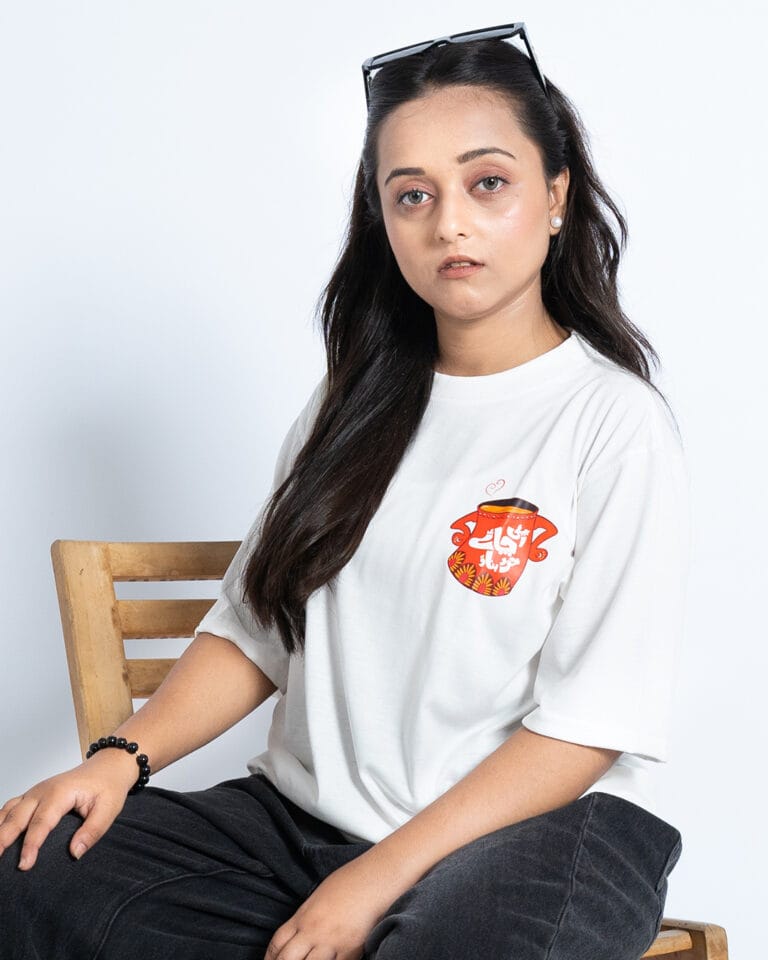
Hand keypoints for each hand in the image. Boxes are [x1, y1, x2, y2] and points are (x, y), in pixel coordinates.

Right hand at [0, 749, 138, 870]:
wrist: (108, 765)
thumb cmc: (108, 785)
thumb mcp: (109, 808)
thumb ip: (93, 831)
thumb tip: (75, 853)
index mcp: (60, 793)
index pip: (41, 822)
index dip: (31, 845)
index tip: (24, 865)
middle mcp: (42, 791)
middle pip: (16, 817)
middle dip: (2, 840)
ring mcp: (35, 792)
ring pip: (8, 812)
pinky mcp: (32, 796)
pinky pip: (9, 808)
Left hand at [265, 851, 403, 959]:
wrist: (375, 878)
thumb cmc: (350, 881)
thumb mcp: (319, 897)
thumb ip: (307, 918)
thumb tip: (299, 936)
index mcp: (304, 915)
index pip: (277, 944)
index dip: (270, 958)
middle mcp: (314, 931)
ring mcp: (332, 943)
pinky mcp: (351, 951)